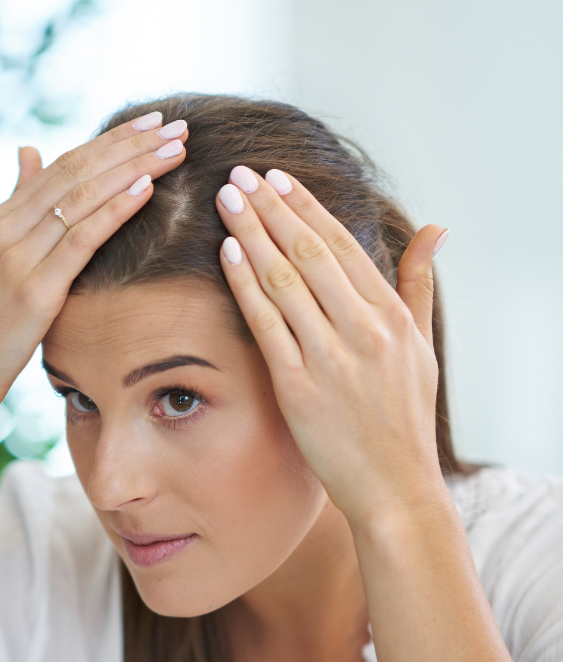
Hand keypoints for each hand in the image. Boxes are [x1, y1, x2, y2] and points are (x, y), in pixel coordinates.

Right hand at [0, 113, 189, 421]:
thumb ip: (18, 203)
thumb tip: (29, 150)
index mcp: (2, 218)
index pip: (64, 164)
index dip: (112, 140)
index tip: (153, 121)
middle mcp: (9, 228)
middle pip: (78, 171)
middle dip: (132, 146)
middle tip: (177, 125)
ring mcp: (19, 258)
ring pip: (83, 197)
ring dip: (135, 168)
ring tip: (176, 148)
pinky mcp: (34, 291)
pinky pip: (81, 240)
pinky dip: (115, 210)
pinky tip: (147, 189)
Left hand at [214, 166, 448, 526]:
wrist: (396, 487)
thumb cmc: (404, 418)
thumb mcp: (422, 346)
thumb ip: (418, 284)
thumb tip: (434, 228)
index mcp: (392, 316)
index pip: (342, 246)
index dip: (305, 207)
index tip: (276, 178)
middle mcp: (364, 329)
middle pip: (309, 252)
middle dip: (271, 208)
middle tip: (239, 173)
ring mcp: (332, 356)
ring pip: (285, 279)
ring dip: (252, 232)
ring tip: (226, 198)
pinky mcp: (300, 386)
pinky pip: (267, 323)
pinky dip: (246, 283)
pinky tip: (226, 252)